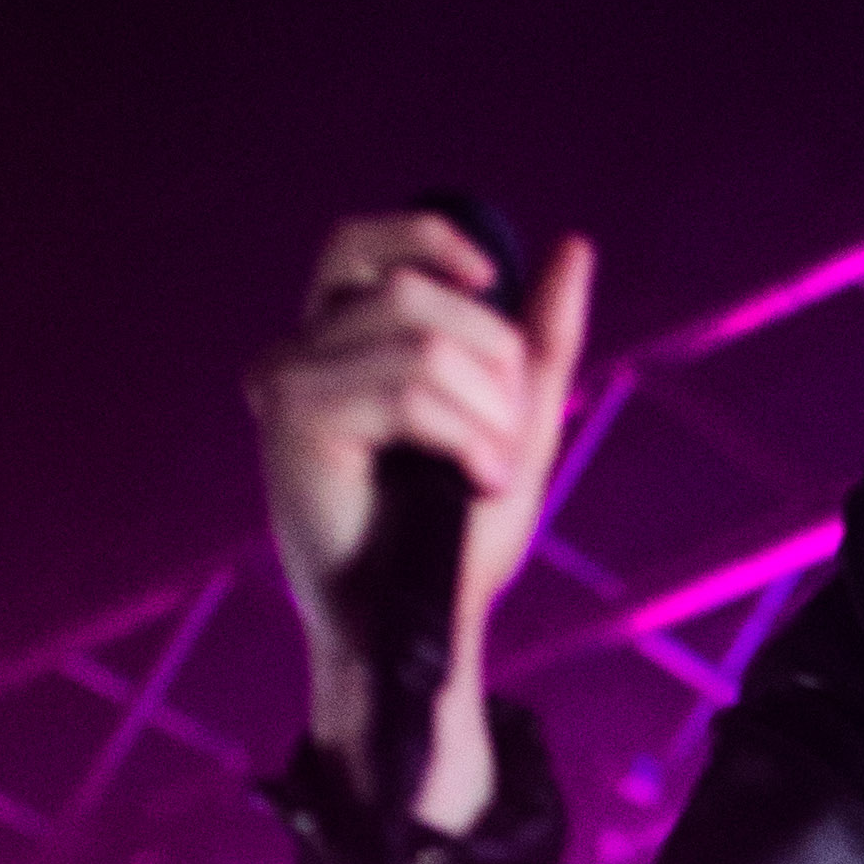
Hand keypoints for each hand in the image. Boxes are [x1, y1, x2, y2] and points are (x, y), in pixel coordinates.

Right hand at [245, 208, 594, 825]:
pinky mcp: (295, 420)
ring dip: (484, 409)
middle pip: (413, 291)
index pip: (360, 242)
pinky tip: (477, 479)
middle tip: (504, 436)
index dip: (426, 236)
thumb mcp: (514, 420)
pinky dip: (465, 434)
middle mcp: (299, 353)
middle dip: (490, 357)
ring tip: (491, 469)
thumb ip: (543, 338)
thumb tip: (575, 246)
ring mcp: (288, 383)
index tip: (493, 283)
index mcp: (338, 342)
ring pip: (418, 340)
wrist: (423, 628)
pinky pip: (407, 388)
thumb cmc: (453, 538)